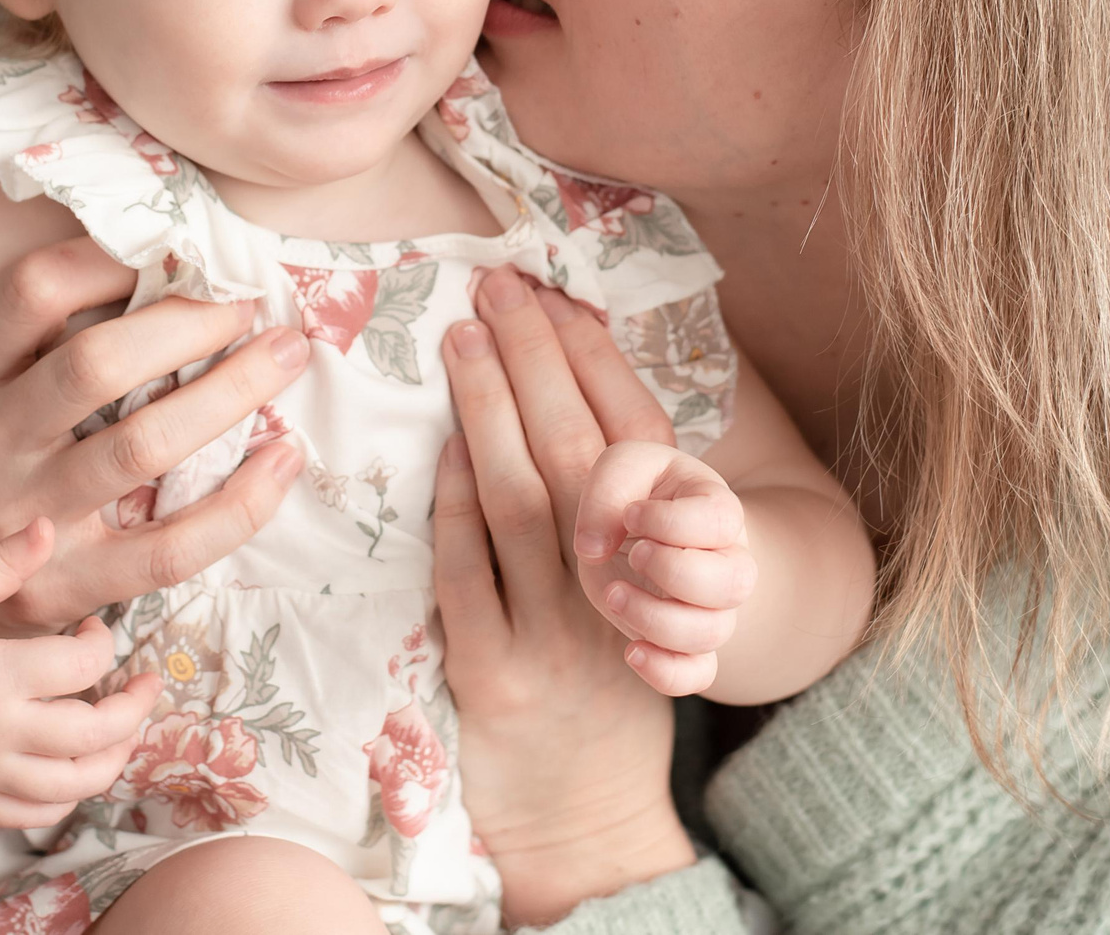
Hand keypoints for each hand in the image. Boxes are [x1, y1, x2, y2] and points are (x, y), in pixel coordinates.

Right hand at [0, 236, 309, 634]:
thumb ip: (17, 339)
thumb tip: (133, 262)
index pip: (31, 292)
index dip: (111, 255)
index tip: (176, 244)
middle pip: (98, 363)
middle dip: (192, 322)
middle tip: (253, 301)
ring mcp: (25, 519)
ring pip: (144, 445)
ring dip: (231, 392)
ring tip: (283, 356)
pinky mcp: (63, 587)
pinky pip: (170, 547)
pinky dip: (240, 504)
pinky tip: (282, 461)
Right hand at [0, 518, 161, 827]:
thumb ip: (2, 562)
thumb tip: (49, 525)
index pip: (83, 665)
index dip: (106, 641)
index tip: (96, 626)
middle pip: (94, 736)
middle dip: (134, 708)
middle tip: (145, 684)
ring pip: (73, 787)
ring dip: (112, 759)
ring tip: (123, 729)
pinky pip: (32, 815)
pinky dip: (66, 797)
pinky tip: (75, 766)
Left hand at [433, 271, 699, 926]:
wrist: (593, 818)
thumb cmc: (602, 676)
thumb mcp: (634, 588)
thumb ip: (614, 500)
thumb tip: (564, 370)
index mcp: (663, 560)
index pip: (636, 435)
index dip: (593, 359)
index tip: (554, 295)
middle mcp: (619, 590)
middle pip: (580, 452)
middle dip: (536, 360)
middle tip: (497, 290)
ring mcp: (559, 635)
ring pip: (527, 503)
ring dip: (491, 412)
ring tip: (463, 340)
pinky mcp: (497, 678)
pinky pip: (474, 578)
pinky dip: (459, 507)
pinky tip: (446, 449)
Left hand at [575, 441, 755, 697]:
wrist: (643, 533)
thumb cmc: (637, 493)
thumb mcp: (621, 467)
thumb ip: (607, 492)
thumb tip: (593, 549)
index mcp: (717, 510)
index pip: (720, 520)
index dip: (671, 521)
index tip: (631, 512)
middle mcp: (727, 562)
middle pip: (733, 584)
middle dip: (674, 571)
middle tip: (634, 554)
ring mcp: (711, 609)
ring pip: (712, 633)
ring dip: (656, 619)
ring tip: (614, 593)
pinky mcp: (685, 644)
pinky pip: (698, 675)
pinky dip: (668, 674)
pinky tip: (632, 651)